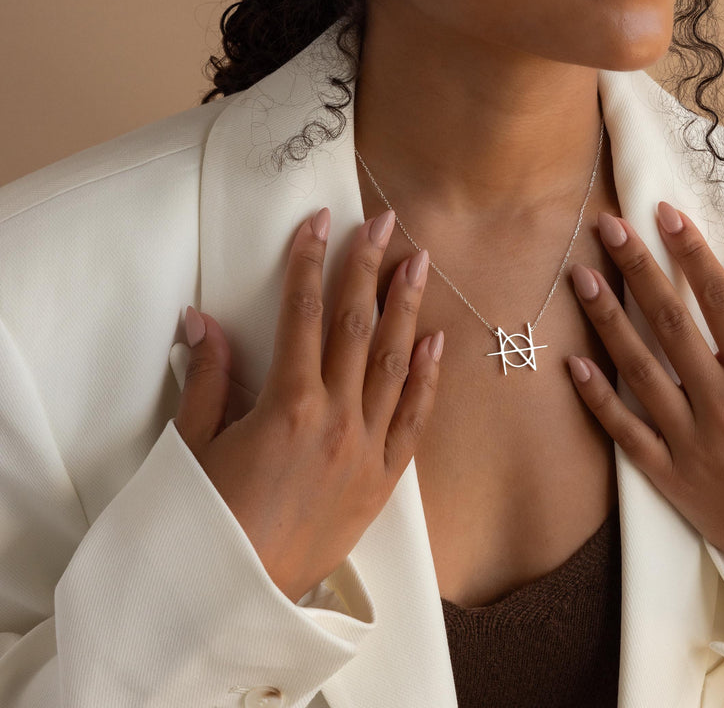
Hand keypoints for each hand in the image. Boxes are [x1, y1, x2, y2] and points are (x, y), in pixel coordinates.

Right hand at [174, 207, 441, 601]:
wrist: (236, 596)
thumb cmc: (206, 521)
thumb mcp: (194, 445)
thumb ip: (208, 377)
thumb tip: (200, 319)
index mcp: (286, 404)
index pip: (302, 313)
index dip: (311, 262)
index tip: (321, 221)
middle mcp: (335, 417)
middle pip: (355, 325)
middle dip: (368, 267)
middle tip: (385, 221)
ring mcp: (365, 447)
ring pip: (393, 362)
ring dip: (407, 308)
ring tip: (419, 263)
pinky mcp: (383, 478)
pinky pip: (413, 419)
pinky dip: (427, 377)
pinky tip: (436, 341)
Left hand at [568, 204, 723, 664]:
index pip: (719, 302)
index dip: (690, 253)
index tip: (665, 213)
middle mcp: (723, 405)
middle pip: (670, 325)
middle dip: (637, 270)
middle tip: (608, 227)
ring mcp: (692, 442)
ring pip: (638, 371)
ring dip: (606, 321)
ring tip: (581, 277)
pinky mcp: (669, 475)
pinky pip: (625, 432)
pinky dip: (597, 399)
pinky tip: (572, 364)